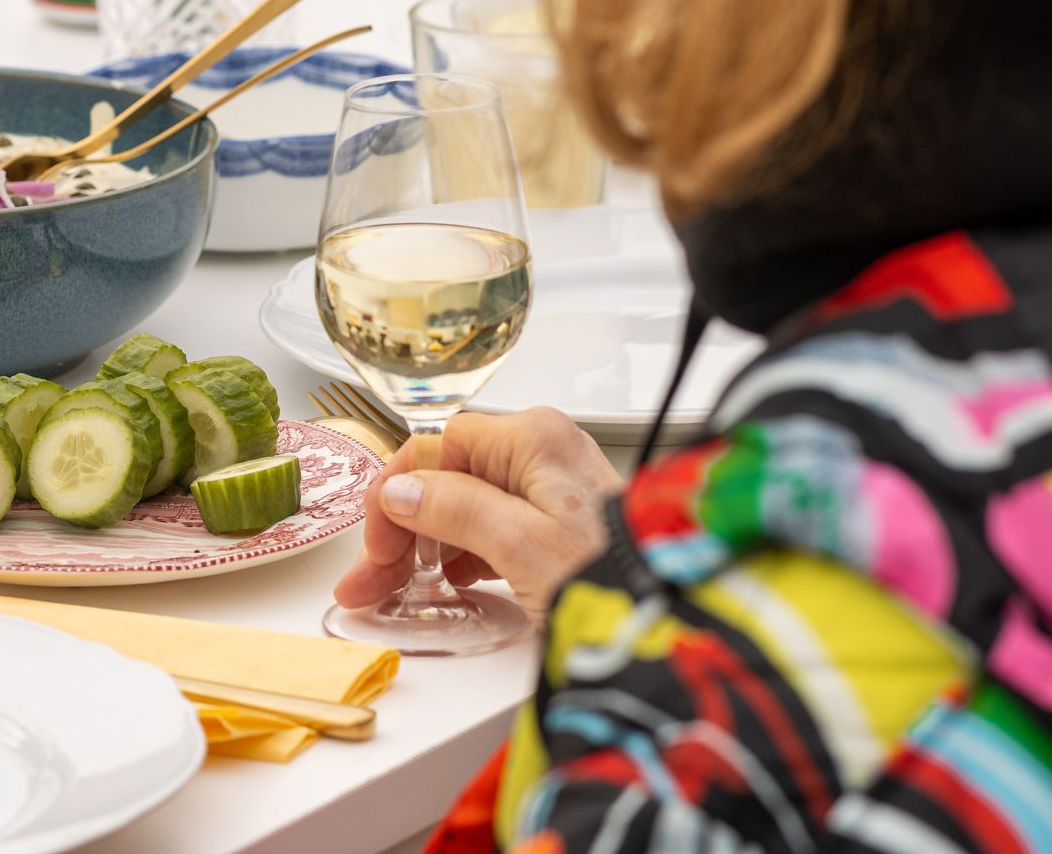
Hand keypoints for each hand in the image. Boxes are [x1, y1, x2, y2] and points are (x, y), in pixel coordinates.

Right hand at [334, 408, 623, 627]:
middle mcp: (540, 449)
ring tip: (401, 589)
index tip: (376, 548)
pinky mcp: (558, 518)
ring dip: (425, 542)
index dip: (394, 497)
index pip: (432, 448)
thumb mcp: (522, 546)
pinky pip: (491, 522)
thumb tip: (400, 491)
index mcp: (531, 437)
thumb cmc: (617, 578)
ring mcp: (550, 483)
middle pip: (443, 476)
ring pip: (462, 501)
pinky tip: (451, 580)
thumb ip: (457, 509)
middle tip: (374, 582)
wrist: (677, 615)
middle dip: (401, 529)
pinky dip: (462, 550)